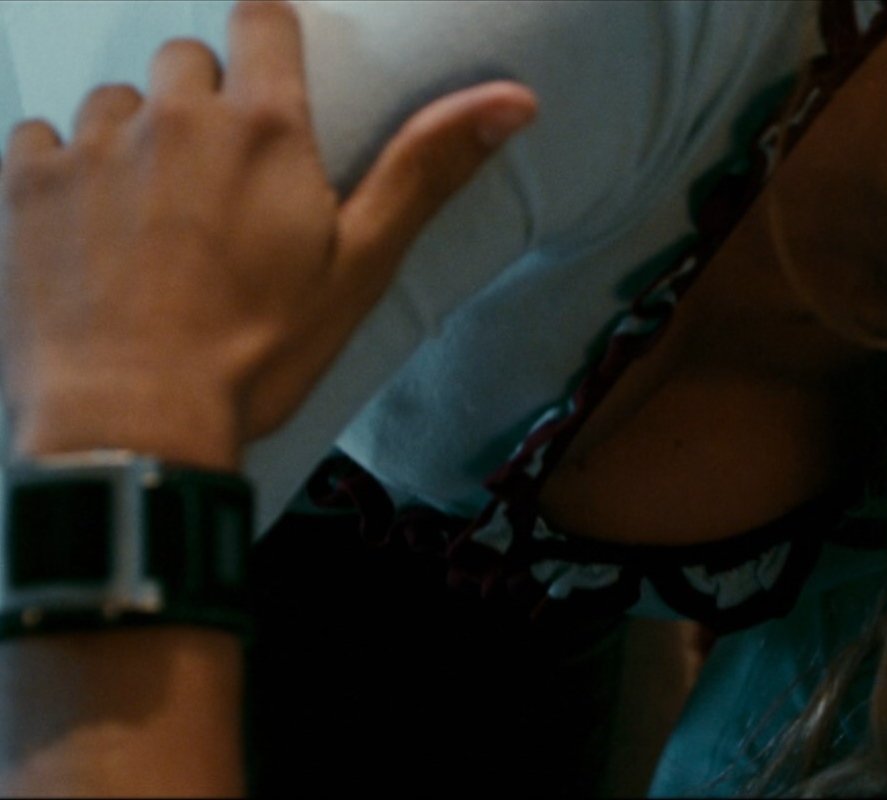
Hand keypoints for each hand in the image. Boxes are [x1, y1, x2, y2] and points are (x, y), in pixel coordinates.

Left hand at [0, 0, 536, 469]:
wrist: (132, 425)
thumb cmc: (260, 352)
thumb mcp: (363, 266)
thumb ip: (428, 169)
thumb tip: (516, 98)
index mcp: (262, 128)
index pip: (261, 18)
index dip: (268, 42)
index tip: (270, 88)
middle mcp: (172, 116)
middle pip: (184, 61)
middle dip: (201, 104)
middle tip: (215, 185)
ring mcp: (89, 146)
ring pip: (112, 103)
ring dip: (132, 140)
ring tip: (150, 217)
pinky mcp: (22, 185)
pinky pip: (36, 138)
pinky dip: (61, 172)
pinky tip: (86, 231)